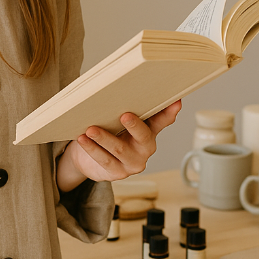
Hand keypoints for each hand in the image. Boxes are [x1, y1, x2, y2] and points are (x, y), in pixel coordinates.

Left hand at [57, 100, 181, 191]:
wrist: (88, 159)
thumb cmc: (107, 133)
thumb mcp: (118, 120)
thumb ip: (126, 107)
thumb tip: (124, 85)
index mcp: (149, 131)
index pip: (163, 120)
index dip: (169, 112)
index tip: (174, 102)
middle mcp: (145, 148)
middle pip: (143, 137)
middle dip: (135, 126)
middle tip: (124, 115)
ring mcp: (132, 163)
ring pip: (119, 149)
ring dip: (104, 138)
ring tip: (91, 129)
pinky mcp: (118, 173)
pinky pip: (104, 160)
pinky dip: (92, 149)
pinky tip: (84, 140)